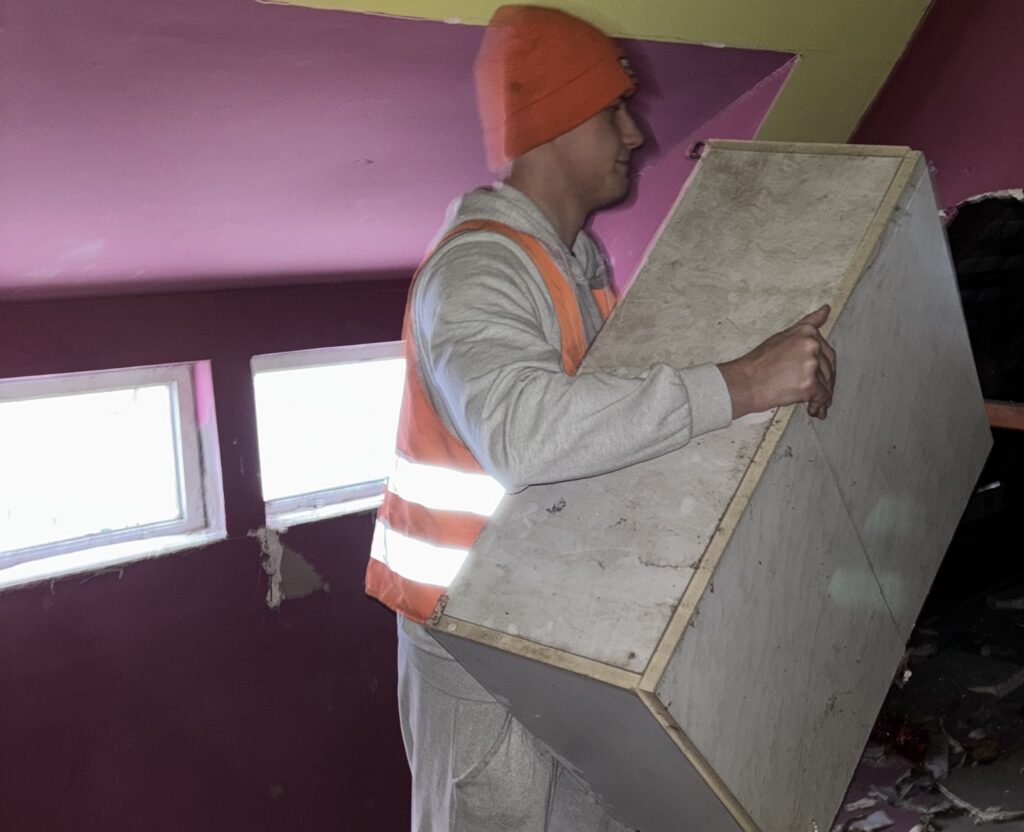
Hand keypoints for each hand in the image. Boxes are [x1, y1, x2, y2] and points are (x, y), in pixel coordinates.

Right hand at [717, 305, 836, 419]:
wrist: (745, 382)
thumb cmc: (758, 363)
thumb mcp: (783, 336)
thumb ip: (808, 325)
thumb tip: (825, 310)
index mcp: (806, 333)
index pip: (826, 351)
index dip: (824, 365)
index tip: (822, 372)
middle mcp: (811, 346)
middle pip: (829, 368)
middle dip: (824, 381)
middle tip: (814, 389)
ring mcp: (811, 365)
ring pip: (827, 383)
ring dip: (821, 394)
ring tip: (809, 400)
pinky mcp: (809, 384)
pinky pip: (823, 396)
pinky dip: (819, 404)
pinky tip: (812, 407)